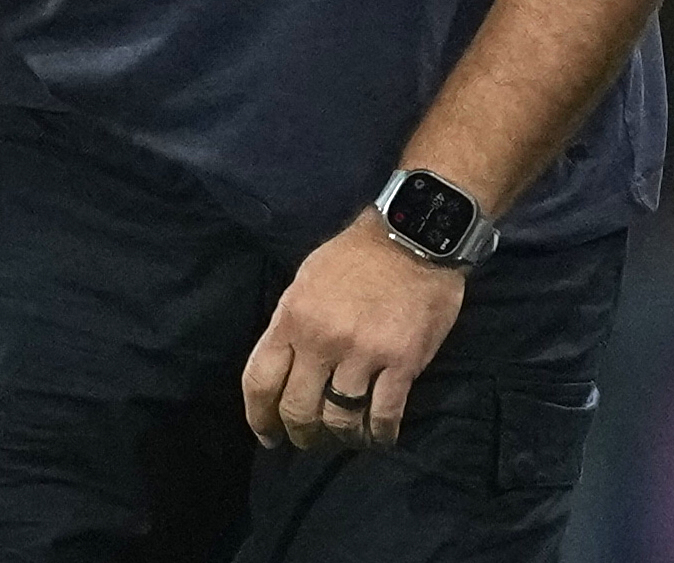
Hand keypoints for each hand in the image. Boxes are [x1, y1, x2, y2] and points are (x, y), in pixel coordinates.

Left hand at [241, 214, 466, 451]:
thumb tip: (282, 369)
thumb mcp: (306, 280)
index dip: (259, 417)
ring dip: (341, 437)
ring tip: (346, 437)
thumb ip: (291, 325)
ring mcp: (363, 354)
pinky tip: (378, 437)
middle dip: (301, 434)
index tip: (267, 434)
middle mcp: (322, 340)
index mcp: (293, 317)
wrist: (414, 234)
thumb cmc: (356, 256)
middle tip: (309, 440)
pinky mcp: (402, 362)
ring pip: (340, 420)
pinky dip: (379, 434)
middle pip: (298, 410)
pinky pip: (384, 416)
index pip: (260, 382)